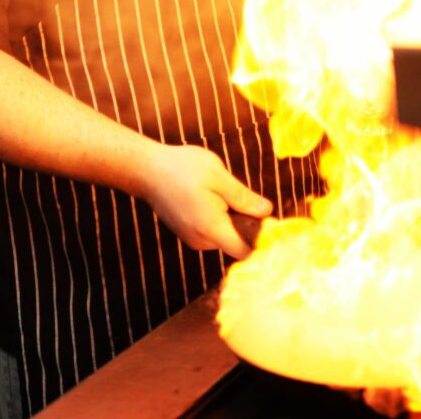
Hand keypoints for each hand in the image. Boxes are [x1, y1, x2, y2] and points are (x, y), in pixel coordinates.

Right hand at [139, 143, 271, 259]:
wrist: (146, 169)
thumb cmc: (182, 168)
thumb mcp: (218, 175)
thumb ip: (243, 197)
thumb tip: (268, 212)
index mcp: (212, 228)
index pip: (246, 252)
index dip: (262, 242)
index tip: (274, 227)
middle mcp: (201, 240)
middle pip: (236, 243)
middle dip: (245, 224)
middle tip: (243, 197)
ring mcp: (192, 238)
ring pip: (224, 235)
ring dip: (230, 219)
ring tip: (218, 192)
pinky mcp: (186, 232)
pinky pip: (211, 231)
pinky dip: (217, 218)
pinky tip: (207, 196)